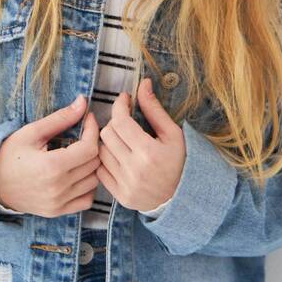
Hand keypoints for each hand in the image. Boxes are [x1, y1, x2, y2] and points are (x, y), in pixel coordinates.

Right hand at [0, 95, 101, 217]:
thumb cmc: (9, 154)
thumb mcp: (32, 132)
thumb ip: (60, 118)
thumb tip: (82, 102)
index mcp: (52, 166)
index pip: (90, 148)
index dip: (93, 130)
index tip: (88, 119)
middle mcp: (58, 188)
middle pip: (94, 164)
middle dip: (92, 145)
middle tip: (83, 134)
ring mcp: (59, 203)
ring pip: (94, 182)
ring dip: (91, 165)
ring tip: (79, 153)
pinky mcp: (57, 211)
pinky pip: (86, 200)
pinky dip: (87, 186)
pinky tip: (76, 174)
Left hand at [97, 77, 185, 211]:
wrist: (182, 197)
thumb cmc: (179, 161)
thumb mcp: (172, 133)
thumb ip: (154, 109)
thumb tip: (142, 84)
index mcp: (149, 152)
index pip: (121, 122)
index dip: (119, 106)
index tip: (124, 100)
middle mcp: (134, 170)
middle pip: (107, 134)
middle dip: (114, 122)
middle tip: (125, 121)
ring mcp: (125, 185)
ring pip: (100, 151)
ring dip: (108, 141)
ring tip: (122, 139)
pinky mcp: (119, 196)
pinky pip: (100, 170)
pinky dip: (105, 160)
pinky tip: (118, 156)